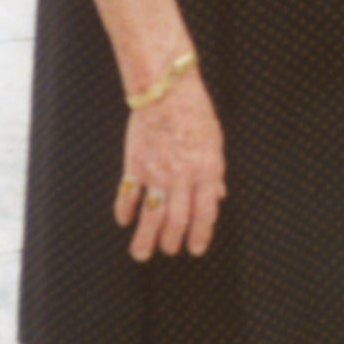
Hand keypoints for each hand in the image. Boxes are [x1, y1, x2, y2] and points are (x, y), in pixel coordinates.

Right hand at [115, 71, 225, 260]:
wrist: (166, 88)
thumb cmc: (195, 111)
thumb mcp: (215, 140)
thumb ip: (215, 172)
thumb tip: (219, 197)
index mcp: (207, 169)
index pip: (206, 212)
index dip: (201, 234)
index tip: (196, 249)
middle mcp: (183, 176)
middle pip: (178, 220)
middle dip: (173, 241)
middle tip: (169, 250)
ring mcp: (157, 172)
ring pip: (152, 216)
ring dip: (146, 239)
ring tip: (142, 254)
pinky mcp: (135, 164)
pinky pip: (128, 195)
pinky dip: (124, 210)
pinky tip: (124, 221)